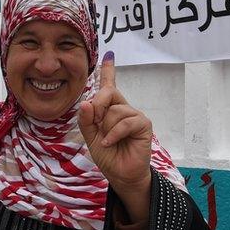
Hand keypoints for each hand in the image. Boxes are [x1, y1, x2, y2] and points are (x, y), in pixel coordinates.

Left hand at [77, 52, 152, 221]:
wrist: (120, 174)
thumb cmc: (108, 155)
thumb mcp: (90, 137)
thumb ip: (86, 120)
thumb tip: (86, 102)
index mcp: (110, 110)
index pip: (109, 87)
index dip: (109, 71)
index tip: (108, 55)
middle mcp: (122, 109)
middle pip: (107, 93)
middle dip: (98, 107)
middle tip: (97, 125)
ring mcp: (134, 115)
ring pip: (114, 110)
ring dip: (106, 128)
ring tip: (108, 141)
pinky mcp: (143, 124)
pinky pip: (125, 121)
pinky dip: (114, 133)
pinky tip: (110, 142)